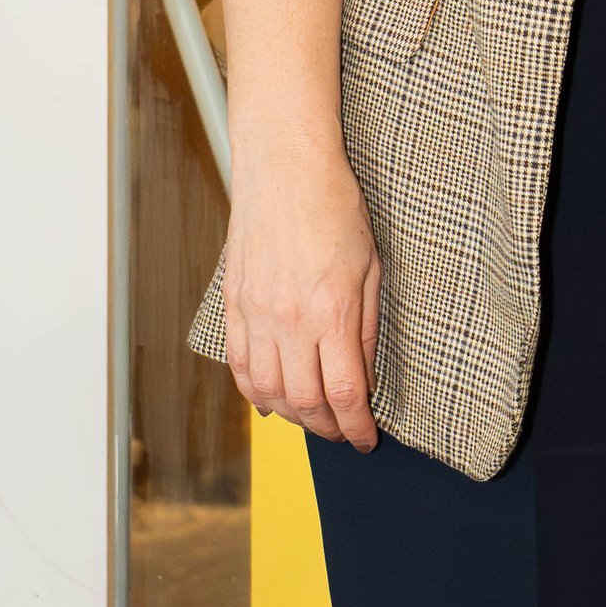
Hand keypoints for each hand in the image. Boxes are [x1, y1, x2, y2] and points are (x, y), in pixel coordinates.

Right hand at [220, 138, 382, 450]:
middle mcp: (289, 321)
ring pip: (267, 393)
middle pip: (305, 403)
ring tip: (312, 419)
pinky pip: (239, 366)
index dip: (357, 427)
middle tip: (343, 433)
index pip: (344, 394)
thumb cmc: (335, 207)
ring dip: (291, 417)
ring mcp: (256, 315)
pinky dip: (255, 393)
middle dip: (328, 429)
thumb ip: (365, 326)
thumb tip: (364, 376)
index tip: (367, 439)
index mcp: (331, 311)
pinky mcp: (234, 305)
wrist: (285, 167)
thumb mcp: (370, 265)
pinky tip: (271, 401)